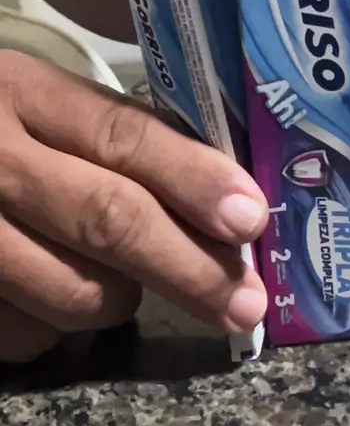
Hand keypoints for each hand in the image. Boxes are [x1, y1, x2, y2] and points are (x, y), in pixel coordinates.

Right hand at [0, 51, 267, 361]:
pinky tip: (59, 292)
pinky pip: (26, 333)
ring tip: (134, 282)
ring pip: (72, 292)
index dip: (192, 177)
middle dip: (189, 267)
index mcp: (21, 93)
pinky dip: (60, 324)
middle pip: (108, 219)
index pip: (122, 136)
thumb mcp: (30, 94)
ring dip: (124, 298)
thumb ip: (102, 129)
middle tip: (244, 301)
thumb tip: (211, 185)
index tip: (249, 216)